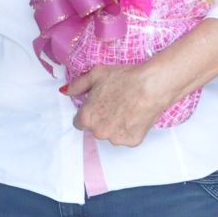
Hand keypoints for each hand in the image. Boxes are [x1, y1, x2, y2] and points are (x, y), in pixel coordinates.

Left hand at [67, 61, 187, 148]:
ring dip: (115, 126)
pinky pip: (127, 137)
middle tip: (115, 104)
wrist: (152, 85)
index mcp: (87, 118)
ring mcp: (116, 139)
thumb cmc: (124, 78)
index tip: (98, 105)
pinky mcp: (132, 142)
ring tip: (127, 108)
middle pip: (96, 129)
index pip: (79, 122)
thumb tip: (66, 92)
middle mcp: (99, 132)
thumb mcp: (95, 75)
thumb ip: (77, 86)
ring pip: (111, 134)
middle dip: (102, 119)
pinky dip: (130, 129)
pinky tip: (136, 115)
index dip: (89, 112)